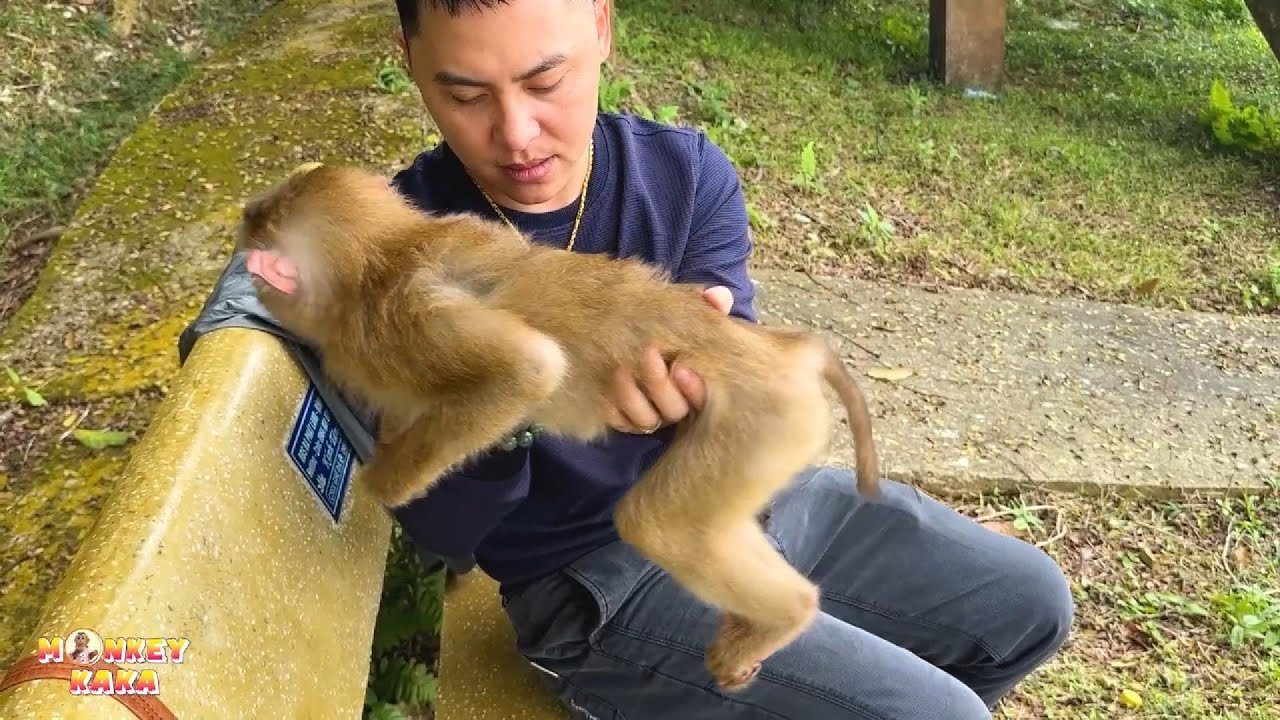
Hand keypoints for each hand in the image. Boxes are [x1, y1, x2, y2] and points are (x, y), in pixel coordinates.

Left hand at [603, 286, 733, 433]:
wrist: (645, 335)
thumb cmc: (675, 329)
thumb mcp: (693, 315)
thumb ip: (710, 306)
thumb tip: (718, 296)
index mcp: (698, 387)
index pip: (702, 398)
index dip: (694, 389)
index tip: (680, 367)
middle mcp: (677, 406)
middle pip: (673, 410)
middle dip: (659, 383)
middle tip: (647, 352)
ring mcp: (652, 415)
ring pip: (645, 420)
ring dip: (631, 396)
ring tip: (619, 367)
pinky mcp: (627, 419)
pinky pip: (619, 423)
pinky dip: (611, 409)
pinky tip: (604, 388)